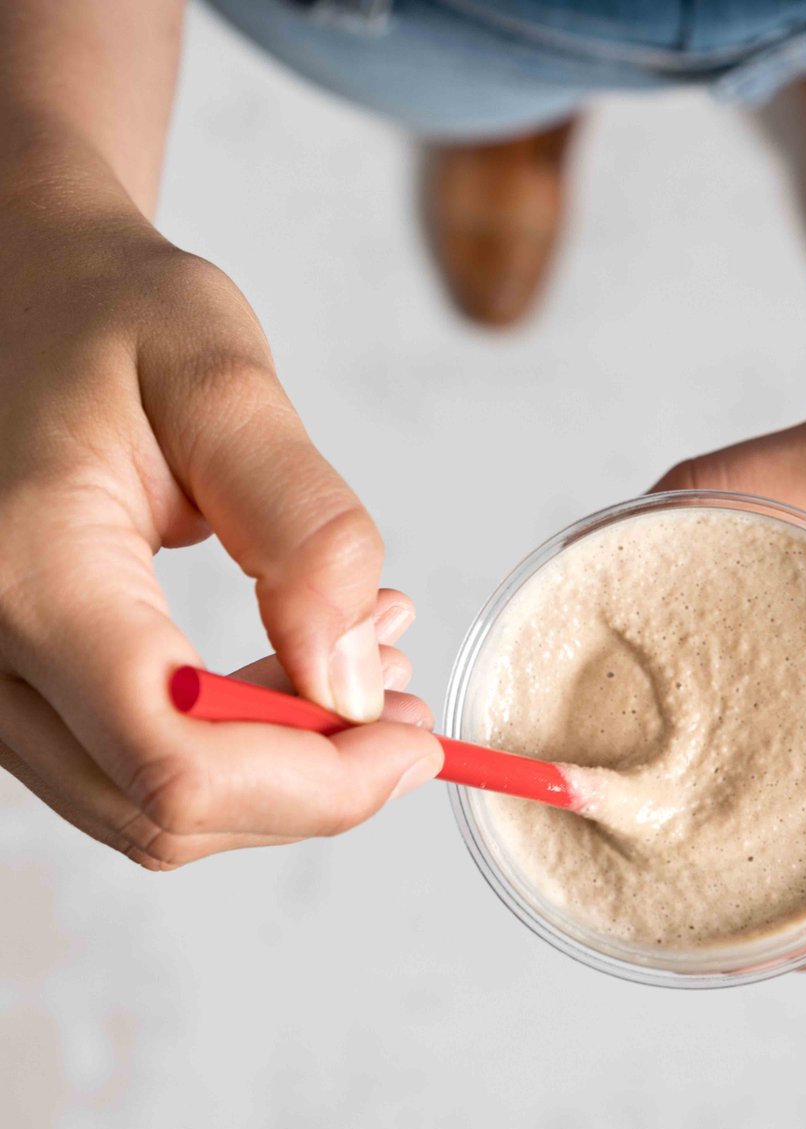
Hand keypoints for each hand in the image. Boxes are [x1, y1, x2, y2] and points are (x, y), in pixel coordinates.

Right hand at [0, 202, 442, 868]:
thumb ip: (303, 531)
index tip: (418, 737)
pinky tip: (299, 669)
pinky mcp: (20, 680)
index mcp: (27, 572)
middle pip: (165, 811)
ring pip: (151, 805)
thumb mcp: (222, 384)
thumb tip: (355, 685)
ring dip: (282, 767)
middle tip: (408, 706)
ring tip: (370, 663)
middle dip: (315, 785)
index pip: (180, 762)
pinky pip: (133, 762)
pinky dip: (237, 744)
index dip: (321, 784)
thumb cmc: (111, 315)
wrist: (19, 293)